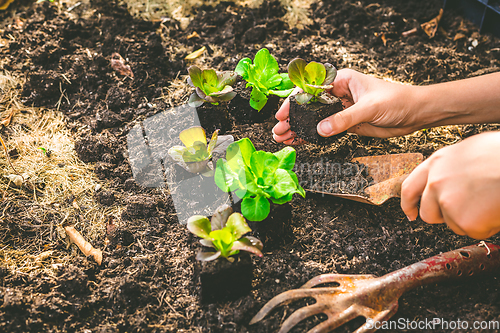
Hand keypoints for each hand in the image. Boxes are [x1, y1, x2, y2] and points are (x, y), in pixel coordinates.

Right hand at [273, 69, 424, 143]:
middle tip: (278, 131)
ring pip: (314, 119)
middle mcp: (339, 94)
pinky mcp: (346, 124)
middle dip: (292, 118)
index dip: (295, 101)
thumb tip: (321, 129)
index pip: (311, 89)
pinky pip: (325, 130)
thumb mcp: (369, 108)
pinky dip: (312, 136)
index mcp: (342, 80)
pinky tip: (299, 142)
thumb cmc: (398, 100)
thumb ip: (344, 118)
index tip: (283, 114)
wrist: (416, 114)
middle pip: (308, 105)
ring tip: (282, 138)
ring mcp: (341, 109)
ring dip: (299, 128)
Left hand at [401, 131, 499, 238]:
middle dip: (444, 216)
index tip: (410, 213)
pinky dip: (485, 226)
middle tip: (467, 210)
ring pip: (452, 223)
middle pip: (428, 212)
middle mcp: (436, 182)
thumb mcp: (469, 151)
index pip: (409, 188)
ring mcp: (447, 202)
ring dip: (469, 219)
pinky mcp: (462, 220)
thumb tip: (448, 182)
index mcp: (437, 163)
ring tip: (488, 201)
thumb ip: (450, 169)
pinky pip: (472, 231)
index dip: (408, 204)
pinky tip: (494, 209)